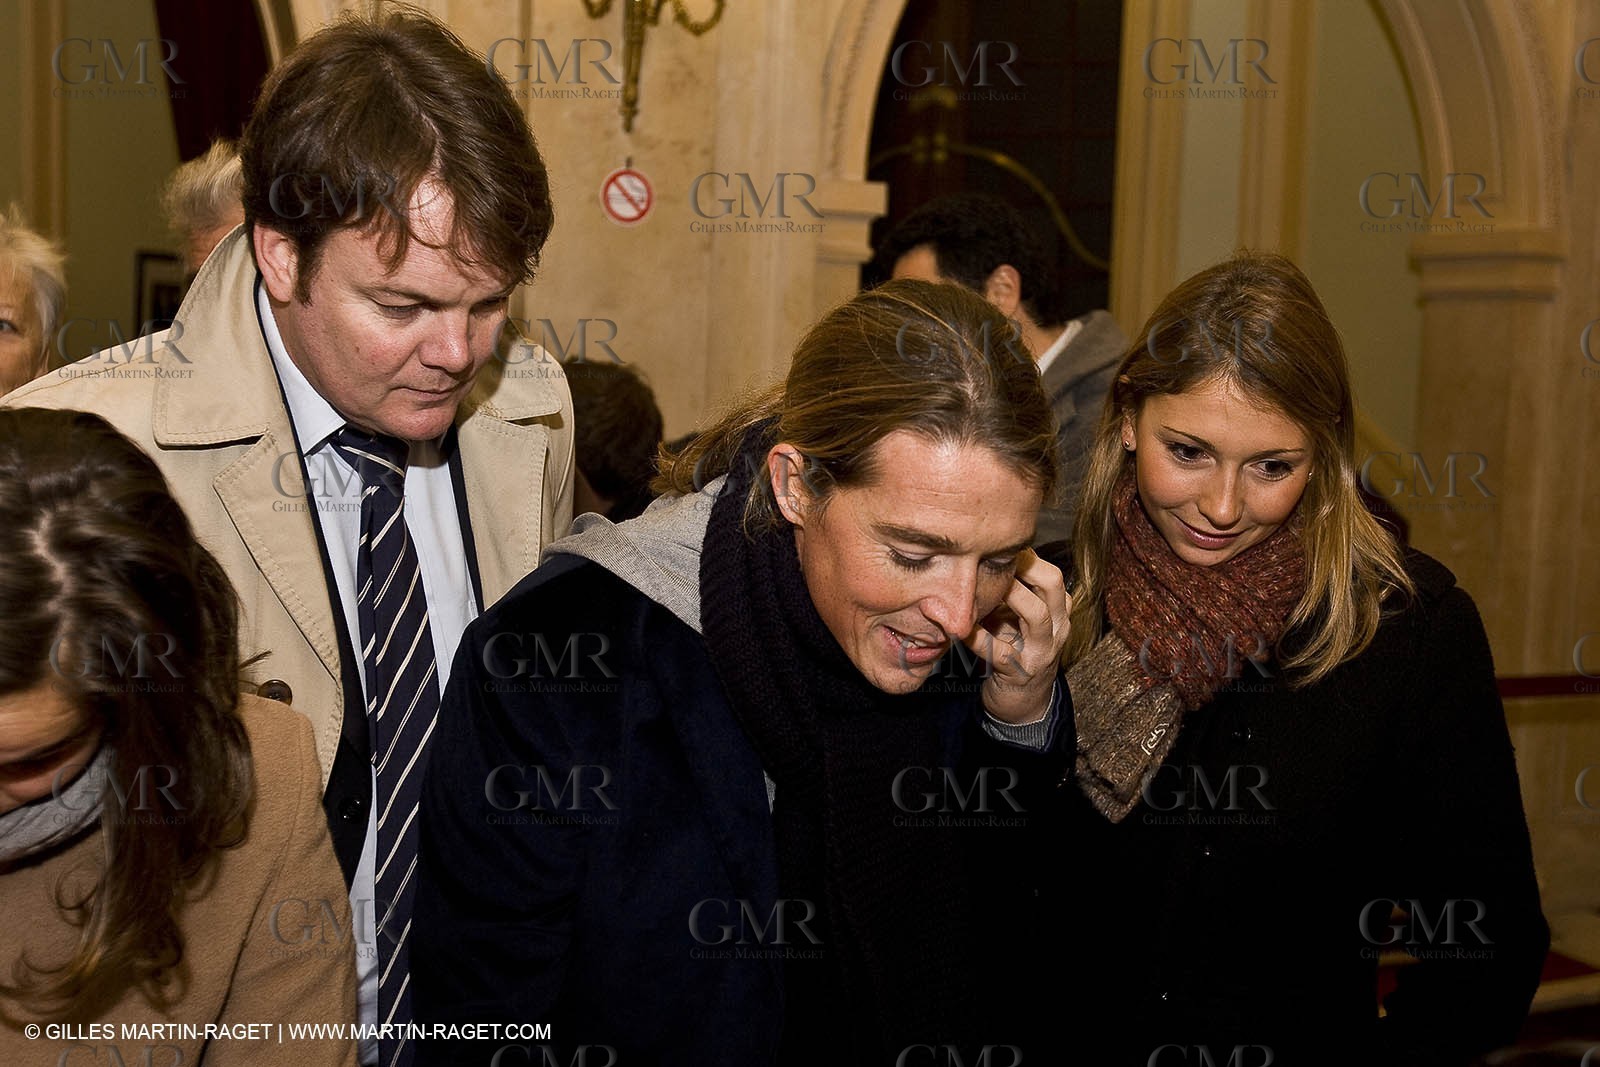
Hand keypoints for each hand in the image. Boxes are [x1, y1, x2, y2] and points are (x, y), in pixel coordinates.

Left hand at [962, 548, 1070, 724]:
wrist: (1022, 702)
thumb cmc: (1015, 650)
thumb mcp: (1017, 619)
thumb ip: (1008, 593)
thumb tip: (980, 558)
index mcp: (1058, 612)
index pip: (1052, 574)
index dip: (1028, 557)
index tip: (1000, 547)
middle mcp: (1057, 628)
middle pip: (1053, 585)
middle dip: (1025, 566)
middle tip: (995, 558)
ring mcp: (1041, 651)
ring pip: (1038, 615)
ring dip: (1011, 595)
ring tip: (985, 586)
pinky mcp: (1020, 673)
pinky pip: (1000, 651)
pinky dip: (979, 637)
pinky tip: (962, 629)